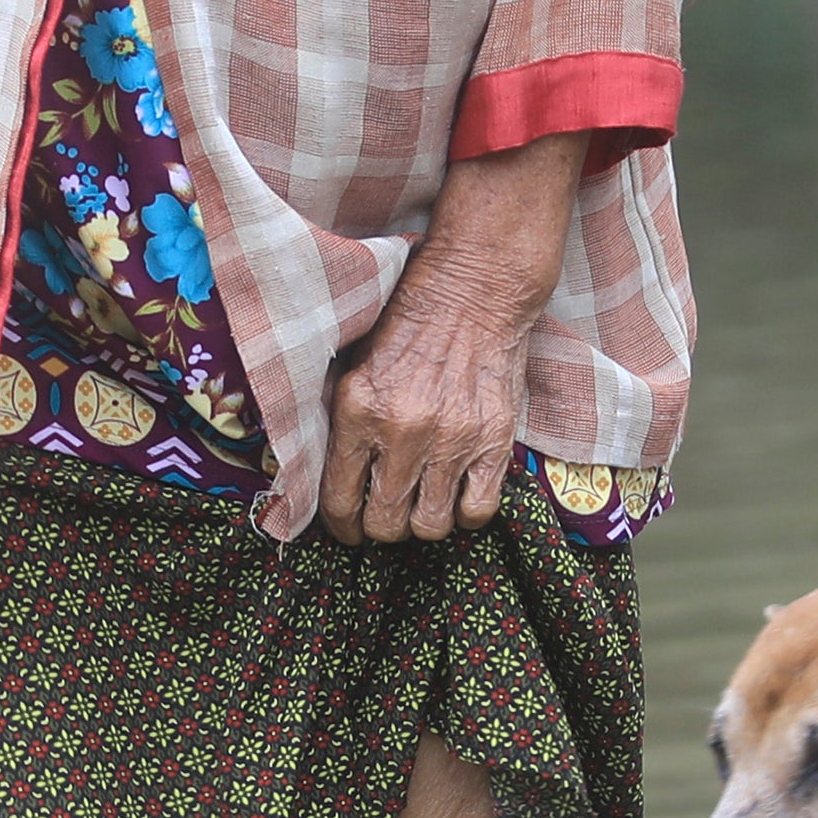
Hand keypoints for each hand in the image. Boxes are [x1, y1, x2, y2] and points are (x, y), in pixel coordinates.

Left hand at [323, 137, 583, 542]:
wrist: (474, 289)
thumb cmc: (410, 320)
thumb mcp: (354, 361)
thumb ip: (342, 417)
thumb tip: (324, 473)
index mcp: (358, 410)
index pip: (338, 500)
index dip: (340, 527)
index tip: (347, 528)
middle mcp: (402, 431)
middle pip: (384, 523)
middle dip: (380, 527)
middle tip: (385, 515)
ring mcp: (451, 439)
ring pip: (429, 525)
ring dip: (422, 522)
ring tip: (422, 503)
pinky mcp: (493, 441)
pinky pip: (477, 510)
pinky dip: (465, 513)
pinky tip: (458, 494)